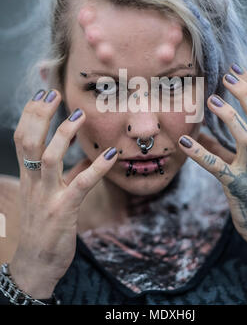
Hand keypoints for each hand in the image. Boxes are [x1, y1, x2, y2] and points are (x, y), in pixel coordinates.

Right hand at [9, 89, 117, 298]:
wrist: (36, 265)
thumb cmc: (44, 227)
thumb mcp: (48, 197)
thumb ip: (64, 176)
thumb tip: (83, 159)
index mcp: (29, 178)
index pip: (22, 139)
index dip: (30, 115)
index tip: (42, 95)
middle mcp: (34, 184)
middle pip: (29, 142)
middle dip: (39, 116)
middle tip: (53, 93)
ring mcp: (47, 197)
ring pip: (50, 159)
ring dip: (64, 135)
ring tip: (80, 115)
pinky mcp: (64, 211)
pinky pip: (81, 184)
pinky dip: (97, 167)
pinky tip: (112, 154)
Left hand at [178, 65, 246, 249]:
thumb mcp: (240, 163)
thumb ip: (219, 146)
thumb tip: (197, 131)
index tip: (235, 68)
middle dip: (246, 94)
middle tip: (227, 76)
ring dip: (230, 117)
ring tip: (212, 100)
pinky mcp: (237, 187)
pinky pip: (219, 168)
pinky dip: (201, 153)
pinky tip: (184, 141)